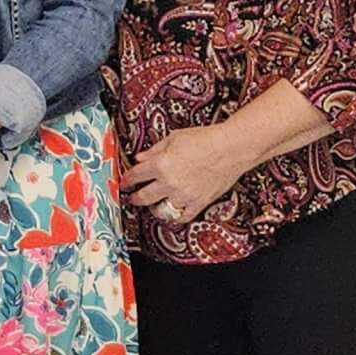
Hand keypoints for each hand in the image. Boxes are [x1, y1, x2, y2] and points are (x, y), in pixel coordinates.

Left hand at [126, 124, 247, 224]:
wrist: (231, 148)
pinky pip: (182, 216)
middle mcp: (169, 183)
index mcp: (161, 164)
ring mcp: (184, 195)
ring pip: (161, 210)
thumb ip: (154, 150)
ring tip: (152, 206)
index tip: (124, 183)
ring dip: (154, 208)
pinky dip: (176, 216)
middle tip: (132, 198)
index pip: (136, 176)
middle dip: (135, 198)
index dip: (127, 180)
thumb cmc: (205, 139)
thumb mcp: (174, 138)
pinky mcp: (199, 202)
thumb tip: (140, 158)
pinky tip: (172, 213)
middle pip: (144, 197)